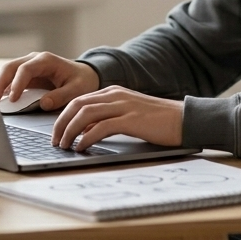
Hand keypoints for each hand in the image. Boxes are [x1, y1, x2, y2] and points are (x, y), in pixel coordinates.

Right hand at [0, 52, 99, 110]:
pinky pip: (11, 79)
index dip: (17, 84)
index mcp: (46, 61)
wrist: (85, 75)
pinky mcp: (26, 75)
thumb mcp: (77, 90)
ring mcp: (29, 66)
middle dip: (0, 82)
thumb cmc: (82, 81)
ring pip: (7, 71)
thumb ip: (61, 96)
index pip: (25, 69)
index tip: (13, 99)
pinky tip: (0, 100)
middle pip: (11, 67)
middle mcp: (34, 60)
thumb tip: (43, 104)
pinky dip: (4, 88)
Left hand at [51, 86, 183, 150]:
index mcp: (113, 92)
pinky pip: (101, 127)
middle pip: (77, 105)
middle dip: (61, 123)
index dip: (63, 116)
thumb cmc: (158, 121)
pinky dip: (87, 138)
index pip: (79, 100)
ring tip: (65, 146)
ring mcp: (123, 106)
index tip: (57, 132)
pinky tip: (82, 147)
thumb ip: (107, 120)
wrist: (184, 119)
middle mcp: (115, 95)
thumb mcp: (128, 116)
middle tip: (55, 140)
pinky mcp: (131, 119)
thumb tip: (85, 133)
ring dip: (70, 131)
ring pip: (85, 114)